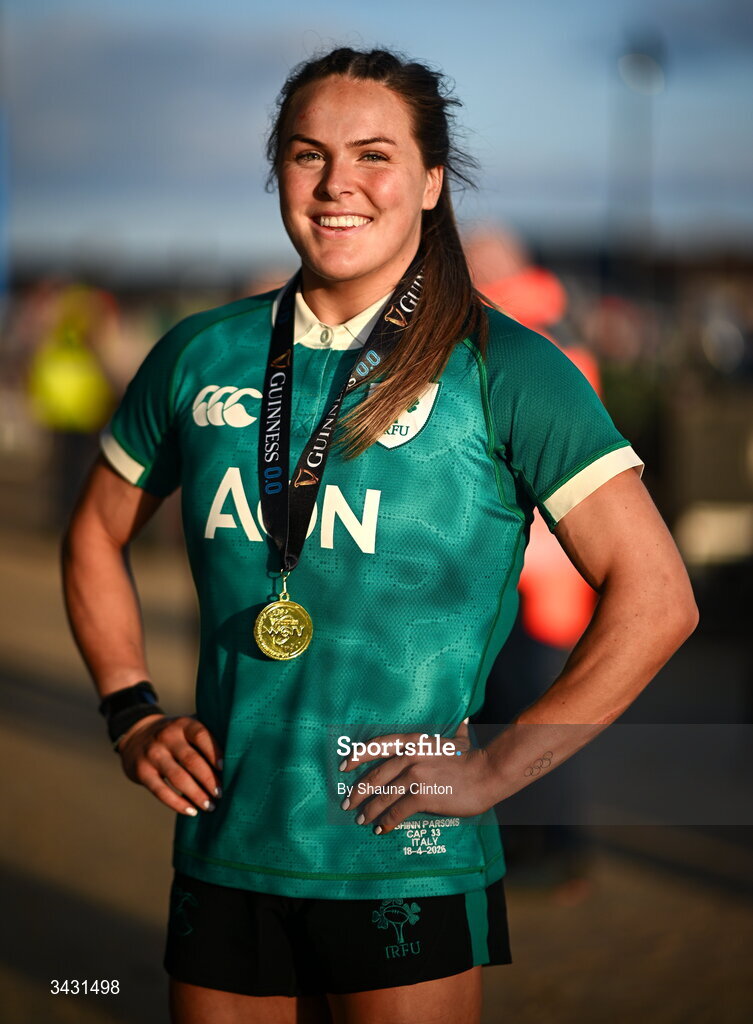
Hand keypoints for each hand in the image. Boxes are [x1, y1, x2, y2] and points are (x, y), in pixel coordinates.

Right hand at [117, 714, 222, 816]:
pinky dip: (178, 804)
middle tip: (221, 794)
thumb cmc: (175, 735)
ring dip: (196, 795)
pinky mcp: (142, 772)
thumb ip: (208, 733)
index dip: (215, 752)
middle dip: (209, 779)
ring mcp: (153, 754)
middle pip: (191, 760)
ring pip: (178, 778)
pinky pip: (161, 791)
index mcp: (183, 724)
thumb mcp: (187, 726)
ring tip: (210, 806)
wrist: (136, 735)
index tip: (226, 769)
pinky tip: (191, 811)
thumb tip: (240, 749)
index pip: (201, 735)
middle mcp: (166, 737)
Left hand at [339, 724, 495, 833]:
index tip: (343, 766)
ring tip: (361, 820)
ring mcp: (416, 776)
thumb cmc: (473, 759)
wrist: (487, 774)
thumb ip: (455, 731)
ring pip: (383, 796)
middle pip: (375, 775)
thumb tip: (464, 720)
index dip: (358, 755)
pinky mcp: (423, 796)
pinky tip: (381, 829)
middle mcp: (411, 757)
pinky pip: (398, 811)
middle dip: (358, 791)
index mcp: (414, 742)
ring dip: (369, 810)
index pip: (378, 745)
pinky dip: (387, 822)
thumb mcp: (458, 740)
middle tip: (347, 803)